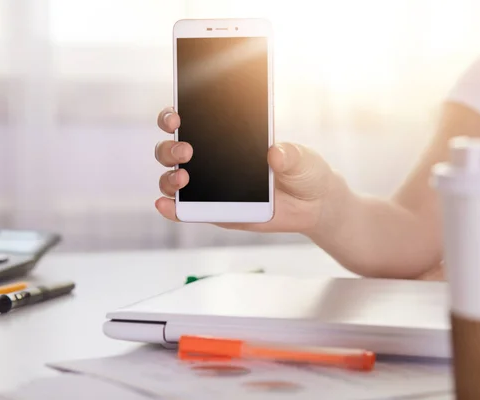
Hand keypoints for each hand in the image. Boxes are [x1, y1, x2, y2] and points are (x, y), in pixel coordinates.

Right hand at [154, 107, 344, 233]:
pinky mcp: (214, 212)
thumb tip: (274, 152)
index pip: (189, 121)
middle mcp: (210, 160)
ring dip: (169, 178)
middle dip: (170, 148)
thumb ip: (289, 155)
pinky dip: (171, 209)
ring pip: (172, 179)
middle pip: (172, 149)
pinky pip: (186, 211)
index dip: (173, 116)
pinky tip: (166, 206)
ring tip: (184, 179)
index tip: (176, 116)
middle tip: (187, 151)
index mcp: (226, 136)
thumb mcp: (301, 158)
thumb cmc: (303, 170)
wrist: (313, 203)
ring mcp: (209, 187)